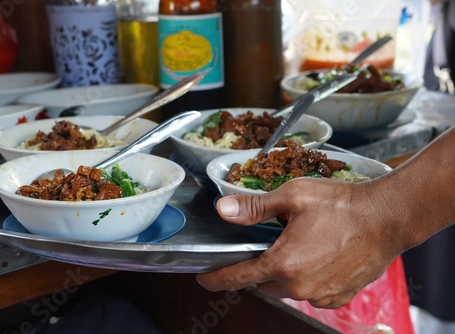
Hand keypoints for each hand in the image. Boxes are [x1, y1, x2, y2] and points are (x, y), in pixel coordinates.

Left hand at [196, 177, 400, 308]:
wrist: (387, 218)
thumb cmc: (342, 205)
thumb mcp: (293, 197)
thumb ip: (255, 207)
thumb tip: (223, 210)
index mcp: (283, 263)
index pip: (238, 277)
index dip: (217, 279)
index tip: (204, 279)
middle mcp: (300, 286)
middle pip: (263, 282)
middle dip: (258, 267)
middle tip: (266, 245)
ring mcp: (321, 295)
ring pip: (287, 289)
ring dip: (284, 273)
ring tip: (297, 247)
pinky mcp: (339, 297)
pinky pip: (311, 294)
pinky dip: (306, 280)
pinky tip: (316, 258)